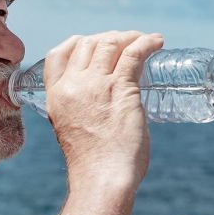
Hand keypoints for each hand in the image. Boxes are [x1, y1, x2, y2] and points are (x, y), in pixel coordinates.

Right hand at [44, 31, 163, 186]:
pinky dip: (147, 42)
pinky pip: (134, 53)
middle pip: (87, 44)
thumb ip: (80, 115)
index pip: (57, 54)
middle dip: (108, 38)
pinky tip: (157, 41)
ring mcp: (97, 84)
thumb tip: (101, 109)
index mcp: (56, 96)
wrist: (102, 178)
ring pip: (111, 43)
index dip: (76, 42)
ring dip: (129, 36)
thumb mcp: (71, 132)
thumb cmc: (93, 165)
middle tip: (127, 43)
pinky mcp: (122, 87)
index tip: (92, 42)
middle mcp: (73, 85)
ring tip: (145, 39)